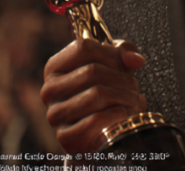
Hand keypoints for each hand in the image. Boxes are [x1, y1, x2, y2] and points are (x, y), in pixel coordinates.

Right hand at [41, 38, 147, 152]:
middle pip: (92, 70)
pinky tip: (126, 116)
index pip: (83, 47)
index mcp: (55, 67)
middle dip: (122, 78)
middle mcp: (50, 89)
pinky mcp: (66, 136)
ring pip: (98, 94)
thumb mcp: (111, 68)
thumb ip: (121, 54)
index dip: (111, 53)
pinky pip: (98, 120)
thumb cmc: (106, 97)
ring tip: (133, 101)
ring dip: (125, 97)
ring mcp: (56, 114)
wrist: (101, 135)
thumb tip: (135, 59)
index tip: (124, 65)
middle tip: (134, 87)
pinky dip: (119, 116)